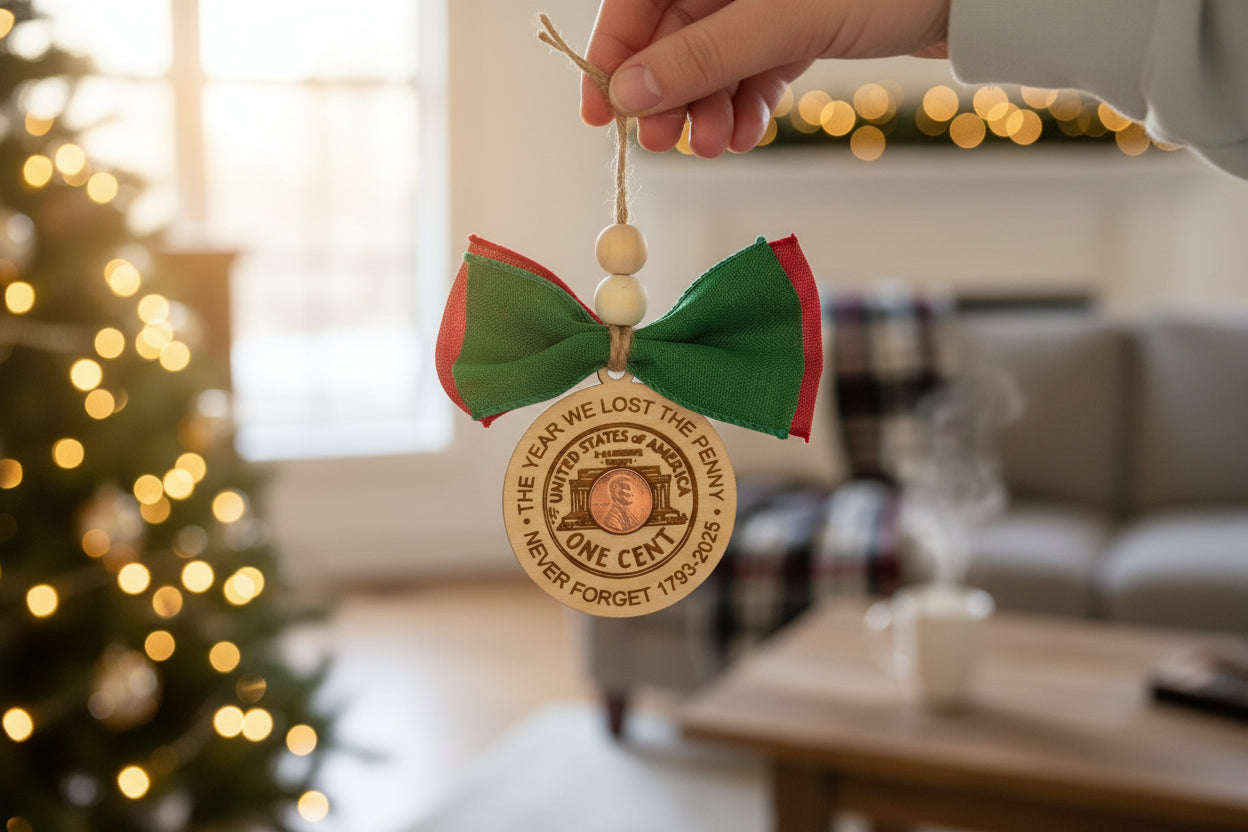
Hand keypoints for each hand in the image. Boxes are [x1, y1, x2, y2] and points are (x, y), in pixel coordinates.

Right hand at [581, 0, 949, 157]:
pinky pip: (756, 67)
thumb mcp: (782, 18)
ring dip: (707, 108)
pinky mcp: (805, 21)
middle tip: (662, 143)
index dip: (614, 51)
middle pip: (675, 32)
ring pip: (715, 57)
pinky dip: (747, 104)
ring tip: (714, 147)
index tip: (602, 111)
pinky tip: (744, 135)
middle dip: (668, 92)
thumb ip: (704, 54)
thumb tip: (629, 92)